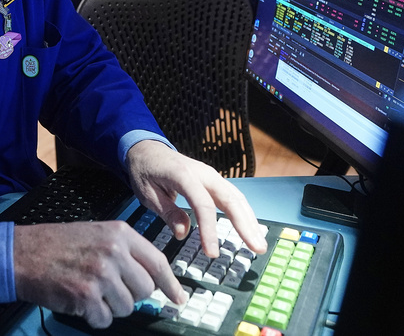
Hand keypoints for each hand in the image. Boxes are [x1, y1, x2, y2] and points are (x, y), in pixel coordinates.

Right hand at [14, 220, 186, 328]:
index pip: (158, 262)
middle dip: (131, 294)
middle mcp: (113, 252)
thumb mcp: (96, 233)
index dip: (171, 284)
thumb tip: (152, 277)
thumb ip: (125, 251)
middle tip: (110, 288)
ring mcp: (101, 275)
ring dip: (110, 306)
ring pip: (127, 307)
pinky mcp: (86, 297)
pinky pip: (105, 319)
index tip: (178, 297)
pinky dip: (94, 316)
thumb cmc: (57, 244)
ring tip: (90, 290)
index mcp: (119, 234)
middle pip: (145, 289)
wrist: (23, 254)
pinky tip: (80, 300)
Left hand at [125, 140, 266, 257]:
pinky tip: (250, 229)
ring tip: (259, 244)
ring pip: (236, 197)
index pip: (202, 205)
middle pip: (229, 198)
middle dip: (245, 224)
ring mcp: (211, 175)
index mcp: (183, 175)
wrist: (147, 149)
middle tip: (257, 248)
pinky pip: (233, 196)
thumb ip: (167, 212)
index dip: (209, 230)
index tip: (212, 254)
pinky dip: (244, 213)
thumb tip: (183, 233)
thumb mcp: (147, 193)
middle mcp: (203, 173)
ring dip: (250, 220)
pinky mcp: (214, 180)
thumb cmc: (145, 171)